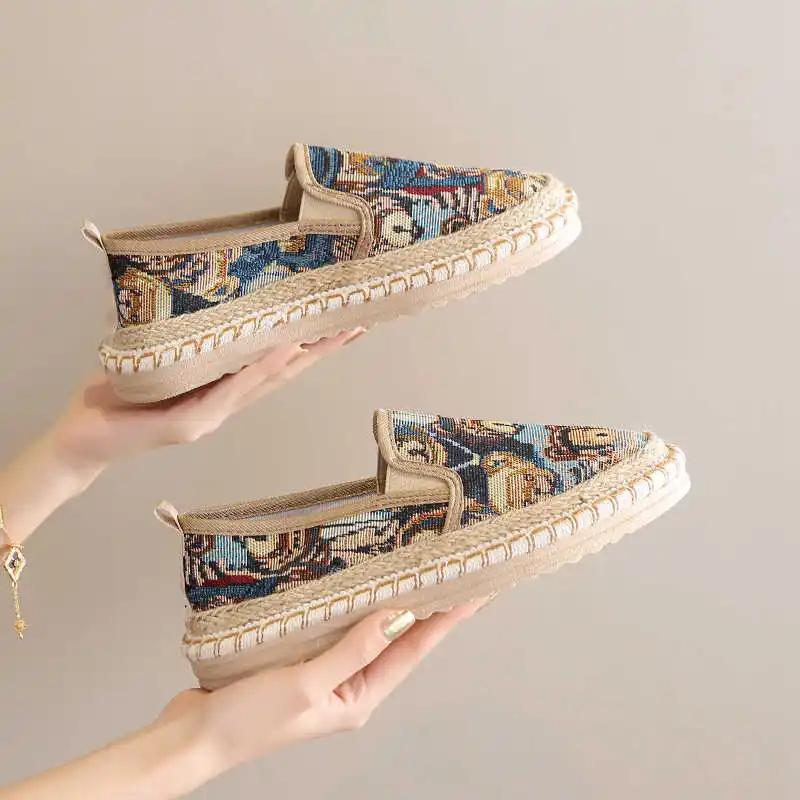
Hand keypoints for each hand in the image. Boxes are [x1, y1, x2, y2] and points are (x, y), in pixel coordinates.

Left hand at [0, 329, 363, 543]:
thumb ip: (180, 338)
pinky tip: (281, 351)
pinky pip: (231, 393)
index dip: (308, 344)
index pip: (272, 364)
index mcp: (218, 389)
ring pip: (266, 383)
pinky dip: (259, 371)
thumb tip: (192, 291)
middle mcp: (224, 404)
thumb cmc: (114, 397)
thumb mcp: (153, 360)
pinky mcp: (190, 424)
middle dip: (321, 349)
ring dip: (302, 356)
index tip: (338, 322)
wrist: (80, 440)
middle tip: (356, 325)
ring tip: (333, 332)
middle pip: (282, 374)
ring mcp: (211, 416)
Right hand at [0, 602, 483, 797]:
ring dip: (387, 600)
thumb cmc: (249, 719)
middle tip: (449, 572)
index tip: (472, 594)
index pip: (412, 651)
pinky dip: (349, 603)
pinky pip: (335, 624)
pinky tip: (356, 583)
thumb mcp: (307, 685)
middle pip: (396, 638)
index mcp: (358, 697)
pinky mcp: (300, 656)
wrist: (192, 734)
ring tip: (413, 571)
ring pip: (365, 628)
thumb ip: (352, 649)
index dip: (444, 620)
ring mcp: (324, 669)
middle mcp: (348, 684)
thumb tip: (396, 614)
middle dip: (423, 606)